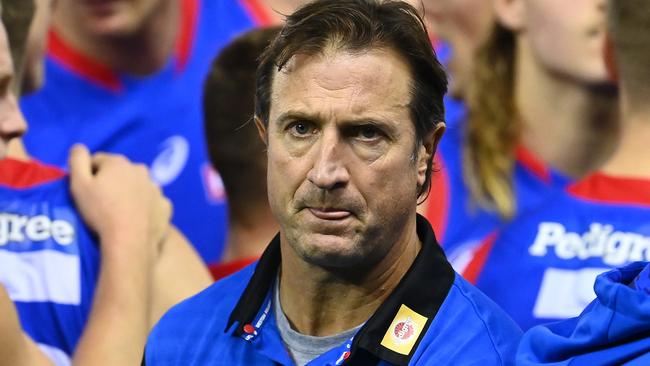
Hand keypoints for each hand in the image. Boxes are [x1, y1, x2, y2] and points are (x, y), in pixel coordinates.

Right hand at [68, 144, 171, 258]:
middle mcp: (141, 170)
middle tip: (103, 203)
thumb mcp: (79, 185)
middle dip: (112, 182)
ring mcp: (156, 188)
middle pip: (120, 172)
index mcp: (118, 162)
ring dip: (130, 193)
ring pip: (138, 186)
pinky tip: (137, 220)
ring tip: (120, 213)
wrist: (130, 241)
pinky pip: (153, 203)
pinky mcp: (165, 206)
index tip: (87, 192)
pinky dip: (146, 208)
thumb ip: (77, 161)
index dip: (89, 175)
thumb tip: (79, 147)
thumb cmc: (100, 212)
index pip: (98, 161)